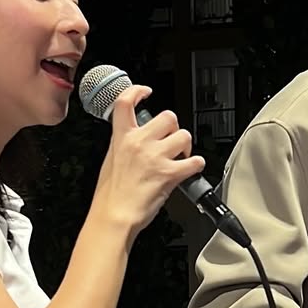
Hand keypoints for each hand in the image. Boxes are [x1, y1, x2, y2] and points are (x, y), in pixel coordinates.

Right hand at [90, 85, 205, 239]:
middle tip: (171, 141)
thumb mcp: (111, 160)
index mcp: (122, 137)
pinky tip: (190, 169)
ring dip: (185, 146)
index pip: (125, 102)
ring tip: (180, 157)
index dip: (137, 91)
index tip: (146, 91)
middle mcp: (139, 142)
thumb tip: (136, 138)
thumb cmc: (111, 195)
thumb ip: (124, 144)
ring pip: (184, 135)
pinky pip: (195, 161)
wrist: (114, 216)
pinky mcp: (170, 173)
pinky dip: (196, 165)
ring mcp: (156, 157)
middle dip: (174, 128)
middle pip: (168, 116)